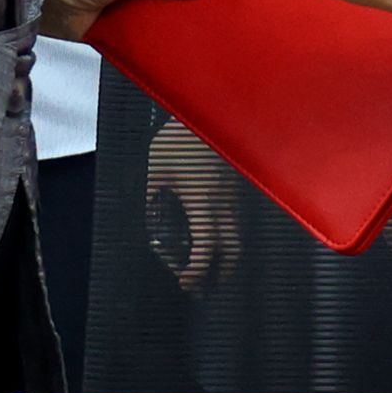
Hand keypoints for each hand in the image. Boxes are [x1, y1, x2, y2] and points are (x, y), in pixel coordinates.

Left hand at [144, 119, 239, 293]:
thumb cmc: (182, 137)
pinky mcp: (239, 184)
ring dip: (226, 253)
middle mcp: (225, 203)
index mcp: (203, 202)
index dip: (197, 271)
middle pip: (233, 250)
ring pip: (239, 235)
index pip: (206, 249)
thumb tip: (152, 211)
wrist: (213, 109)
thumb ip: (154, 191)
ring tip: (209, 262)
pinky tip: (215, 232)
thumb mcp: (157, 164)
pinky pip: (238, 218)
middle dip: (221, 272)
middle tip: (203, 283)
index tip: (185, 279)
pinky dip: (229, 233)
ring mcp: (236, 194)